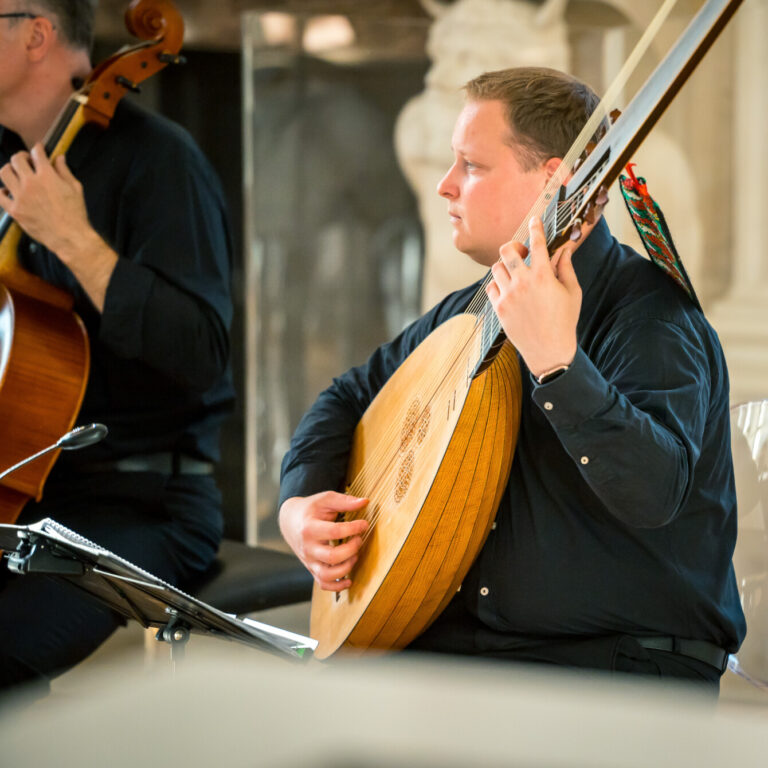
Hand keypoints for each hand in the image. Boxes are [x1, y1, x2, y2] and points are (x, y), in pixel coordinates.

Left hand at [0, 144, 90, 255]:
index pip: (36, 153)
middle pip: (16, 159)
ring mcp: (20, 197)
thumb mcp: (75, 189)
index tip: (38, 149)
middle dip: (22, 157)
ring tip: (15, 173)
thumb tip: (59, 159)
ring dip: (9, 169)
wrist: (70, 237)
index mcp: (47, 176)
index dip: (38, 148)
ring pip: (4, 172)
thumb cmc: (75, 215)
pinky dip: (2, 190)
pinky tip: (8, 190)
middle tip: (26, 160)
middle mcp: (31, 184)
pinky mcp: (15, 210)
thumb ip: (64, 171)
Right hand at [279, 491, 368, 591]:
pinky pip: (323, 584)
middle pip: (332, 556)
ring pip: (327, 575)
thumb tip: (365, 502)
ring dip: (347, 568)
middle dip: (352, 548)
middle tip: (359, 539)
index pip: (335, 532)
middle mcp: (308, 547)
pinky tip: (349, 580)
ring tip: (355, 556)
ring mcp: (309, 560)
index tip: (364, 524)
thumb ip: (345, 501)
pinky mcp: (312, 569)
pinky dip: (337, 586)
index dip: (354, 528)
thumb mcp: (325, 500)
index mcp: (309, 528)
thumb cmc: (310, 509)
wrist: (290, 521)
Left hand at [486, 215, 587, 377]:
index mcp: (543, 276)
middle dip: (513, 246)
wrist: (549, 351)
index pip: (537, 243)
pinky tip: (508, 290)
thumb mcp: (572, 292)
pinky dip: (497, 285)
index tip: (534, 220)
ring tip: (516, 274)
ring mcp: (507, 296)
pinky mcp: (498, 308)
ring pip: (496, 268)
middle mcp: (522, 283)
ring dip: (505, 266)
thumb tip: (564, 249)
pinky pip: (490, 287)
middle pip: (506, 250)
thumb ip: (566, 267)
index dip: (536, 228)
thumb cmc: (564, 321)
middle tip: (521, 253)